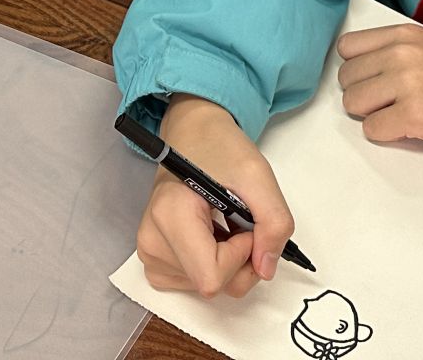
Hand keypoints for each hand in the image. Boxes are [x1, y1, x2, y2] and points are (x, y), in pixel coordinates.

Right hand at [135, 95, 294, 299]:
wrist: (193, 135)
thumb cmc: (219, 148)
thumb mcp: (258, 176)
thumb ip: (274, 222)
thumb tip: (266, 269)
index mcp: (170, 216)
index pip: (212, 277)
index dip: (241, 256)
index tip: (245, 224)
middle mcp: (151, 241)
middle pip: (211, 285)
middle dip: (239, 260)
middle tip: (240, 222)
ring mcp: (148, 253)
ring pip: (206, 287)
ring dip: (228, 261)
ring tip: (223, 222)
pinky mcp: (154, 260)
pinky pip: (194, 282)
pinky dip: (213, 263)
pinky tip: (212, 234)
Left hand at [335, 23, 422, 153]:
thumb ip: (397, 50)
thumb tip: (365, 67)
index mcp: (404, 35)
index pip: (348, 47)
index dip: (357, 66)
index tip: (369, 78)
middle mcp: (401, 54)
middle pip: (347, 77)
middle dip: (363, 93)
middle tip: (386, 101)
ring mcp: (405, 84)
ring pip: (353, 103)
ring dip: (371, 113)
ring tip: (397, 113)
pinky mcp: (411, 115)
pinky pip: (371, 129)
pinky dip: (385, 133)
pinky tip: (407, 127)